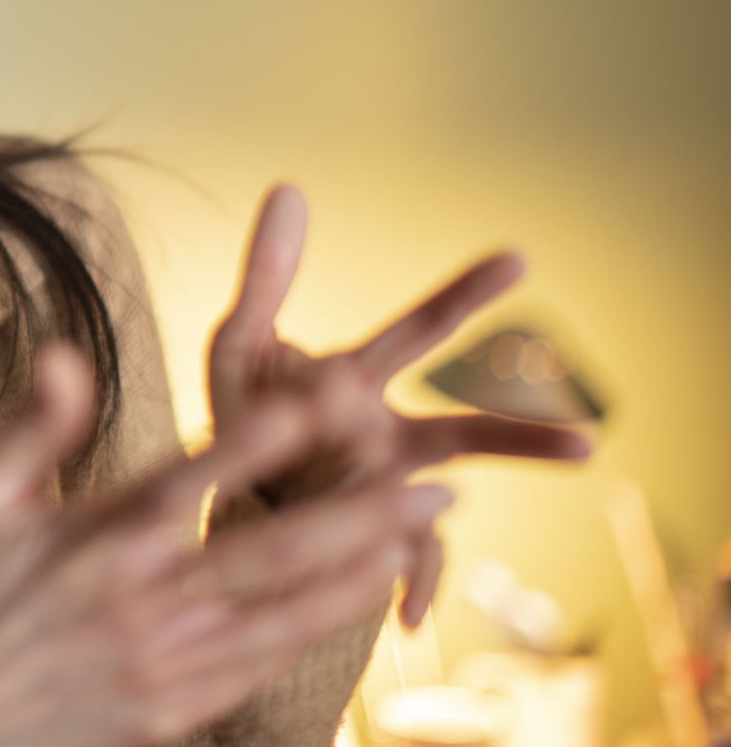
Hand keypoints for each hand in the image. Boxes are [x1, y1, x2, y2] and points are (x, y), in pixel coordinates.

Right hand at [0, 340, 452, 746]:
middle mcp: (136, 603)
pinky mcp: (169, 709)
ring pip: (280, 614)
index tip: (317, 398)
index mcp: (89, 542)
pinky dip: (319, 629)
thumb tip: (65, 350)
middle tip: (430, 480)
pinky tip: (362, 598)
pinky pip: (261, 666)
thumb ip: (34, 426)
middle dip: (354, 514)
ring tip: (420, 529)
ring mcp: (159, 663)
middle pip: (264, 553)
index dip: (254, 441)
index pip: (186, 482)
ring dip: (359, 569)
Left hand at [204, 182, 594, 628]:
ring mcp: (378, 496)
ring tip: (474, 570)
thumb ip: (267, 273)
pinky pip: (393, 569)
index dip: (467, 295)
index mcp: (360, 382)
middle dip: (520, 438)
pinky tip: (410, 618)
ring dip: (459, 525)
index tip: (519, 259)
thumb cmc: (245, 412)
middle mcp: (386, 438)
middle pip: (462, 434)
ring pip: (437, 510)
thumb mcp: (240, 343)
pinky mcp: (360, 544)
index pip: (421, 331)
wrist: (222, 495)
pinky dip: (408, 589)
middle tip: (584, 446)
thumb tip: (291, 187)